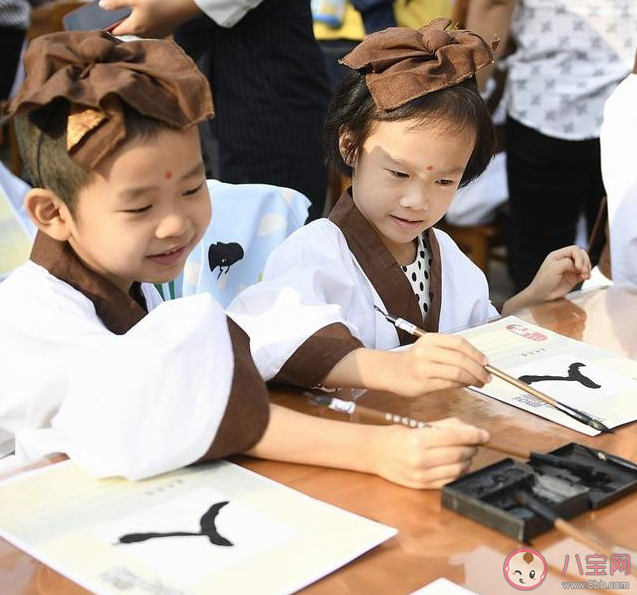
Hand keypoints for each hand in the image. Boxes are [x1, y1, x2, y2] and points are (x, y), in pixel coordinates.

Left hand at [99, 0, 201, 37]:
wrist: (183, 5)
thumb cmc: (157, 0)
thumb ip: (116, 3)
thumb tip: (101, 6)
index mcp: (134, 28)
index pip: (116, 32)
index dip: (109, 28)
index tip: (103, 25)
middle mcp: (143, 36)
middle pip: (128, 32)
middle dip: (122, 26)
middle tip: (117, 18)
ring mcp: (155, 35)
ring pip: (140, 32)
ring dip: (135, 26)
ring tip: (133, 16)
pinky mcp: (165, 32)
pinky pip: (151, 30)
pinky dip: (147, 25)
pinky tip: (149, 17)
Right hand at [369, 417, 489, 488]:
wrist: (373, 453)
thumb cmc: (395, 436)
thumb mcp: (418, 426)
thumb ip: (444, 427)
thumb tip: (469, 429)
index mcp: (419, 439)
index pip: (455, 437)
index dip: (474, 435)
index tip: (485, 434)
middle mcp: (420, 459)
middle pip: (458, 454)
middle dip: (472, 447)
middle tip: (476, 442)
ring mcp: (421, 475)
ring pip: (457, 469)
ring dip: (468, 460)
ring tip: (467, 452)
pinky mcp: (422, 486)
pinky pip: (449, 481)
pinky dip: (459, 473)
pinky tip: (458, 464)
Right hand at [385, 333, 490, 395]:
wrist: (390, 371)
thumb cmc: (414, 360)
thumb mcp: (430, 348)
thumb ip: (451, 352)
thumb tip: (477, 362)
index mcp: (430, 339)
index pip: (459, 343)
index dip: (476, 353)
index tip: (486, 362)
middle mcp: (426, 351)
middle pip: (461, 359)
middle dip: (478, 369)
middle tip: (486, 376)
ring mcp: (424, 368)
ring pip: (457, 373)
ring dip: (472, 379)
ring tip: (479, 382)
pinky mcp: (423, 383)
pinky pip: (449, 384)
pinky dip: (461, 385)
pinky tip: (465, 385)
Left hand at [527, 246, 590, 301]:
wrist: (542, 295)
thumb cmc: (544, 281)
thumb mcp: (554, 268)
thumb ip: (567, 262)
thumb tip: (579, 265)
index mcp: (558, 255)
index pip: (574, 250)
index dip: (579, 257)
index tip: (578, 267)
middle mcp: (565, 260)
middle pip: (581, 254)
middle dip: (585, 262)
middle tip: (583, 271)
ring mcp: (570, 269)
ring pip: (584, 263)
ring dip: (587, 268)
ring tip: (584, 276)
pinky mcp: (574, 277)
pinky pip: (584, 273)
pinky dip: (587, 274)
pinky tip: (585, 278)